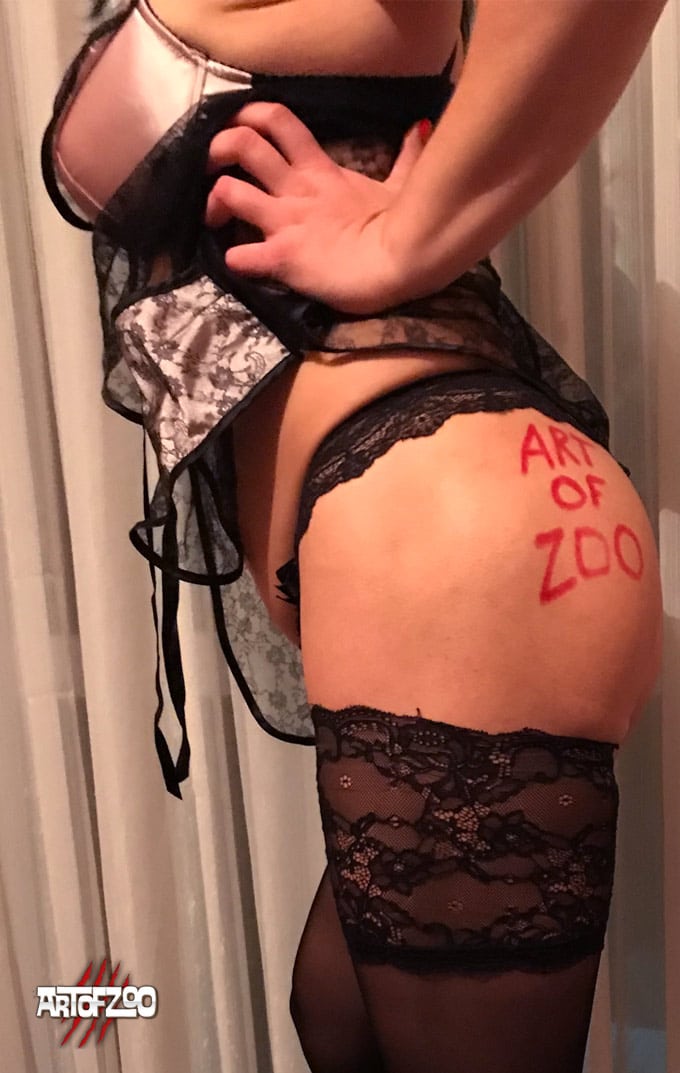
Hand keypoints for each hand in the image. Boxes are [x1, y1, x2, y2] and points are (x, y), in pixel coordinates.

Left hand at [204, 103, 431, 314]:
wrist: (404, 260)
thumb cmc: (401, 225)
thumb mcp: (401, 186)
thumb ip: (406, 157)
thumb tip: (420, 127)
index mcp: (319, 170)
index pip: (278, 121)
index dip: (249, 117)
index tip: (238, 129)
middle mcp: (295, 190)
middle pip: (242, 144)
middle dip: (217, 149)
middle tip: (210, 167)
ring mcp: (285, 222)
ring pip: (229, 191)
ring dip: (213, 203)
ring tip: (213, 218)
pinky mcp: (282, 257)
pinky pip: (241, 256)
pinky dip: (233, 260)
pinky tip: (235, 264)